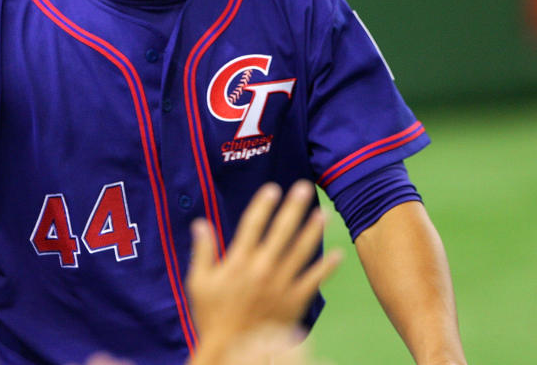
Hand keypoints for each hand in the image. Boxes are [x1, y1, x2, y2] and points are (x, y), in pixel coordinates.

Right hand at [186, 181, 341, 340]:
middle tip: (305, 188)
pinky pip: (313, 280)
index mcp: (239, 261)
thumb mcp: (198, 282)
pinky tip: (337, 254)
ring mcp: (280, 285)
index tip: (272, 189)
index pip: (253, 225)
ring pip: (301, 251)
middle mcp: (262, 268)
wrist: (232, 350)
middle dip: (293, 208)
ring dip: (313, 231)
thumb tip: (200, 224)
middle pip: (281, 231)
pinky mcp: (293, 301)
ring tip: (323, 214)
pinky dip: (326, 267)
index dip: (263, 205)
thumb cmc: (212, 316)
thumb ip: (202, 251)